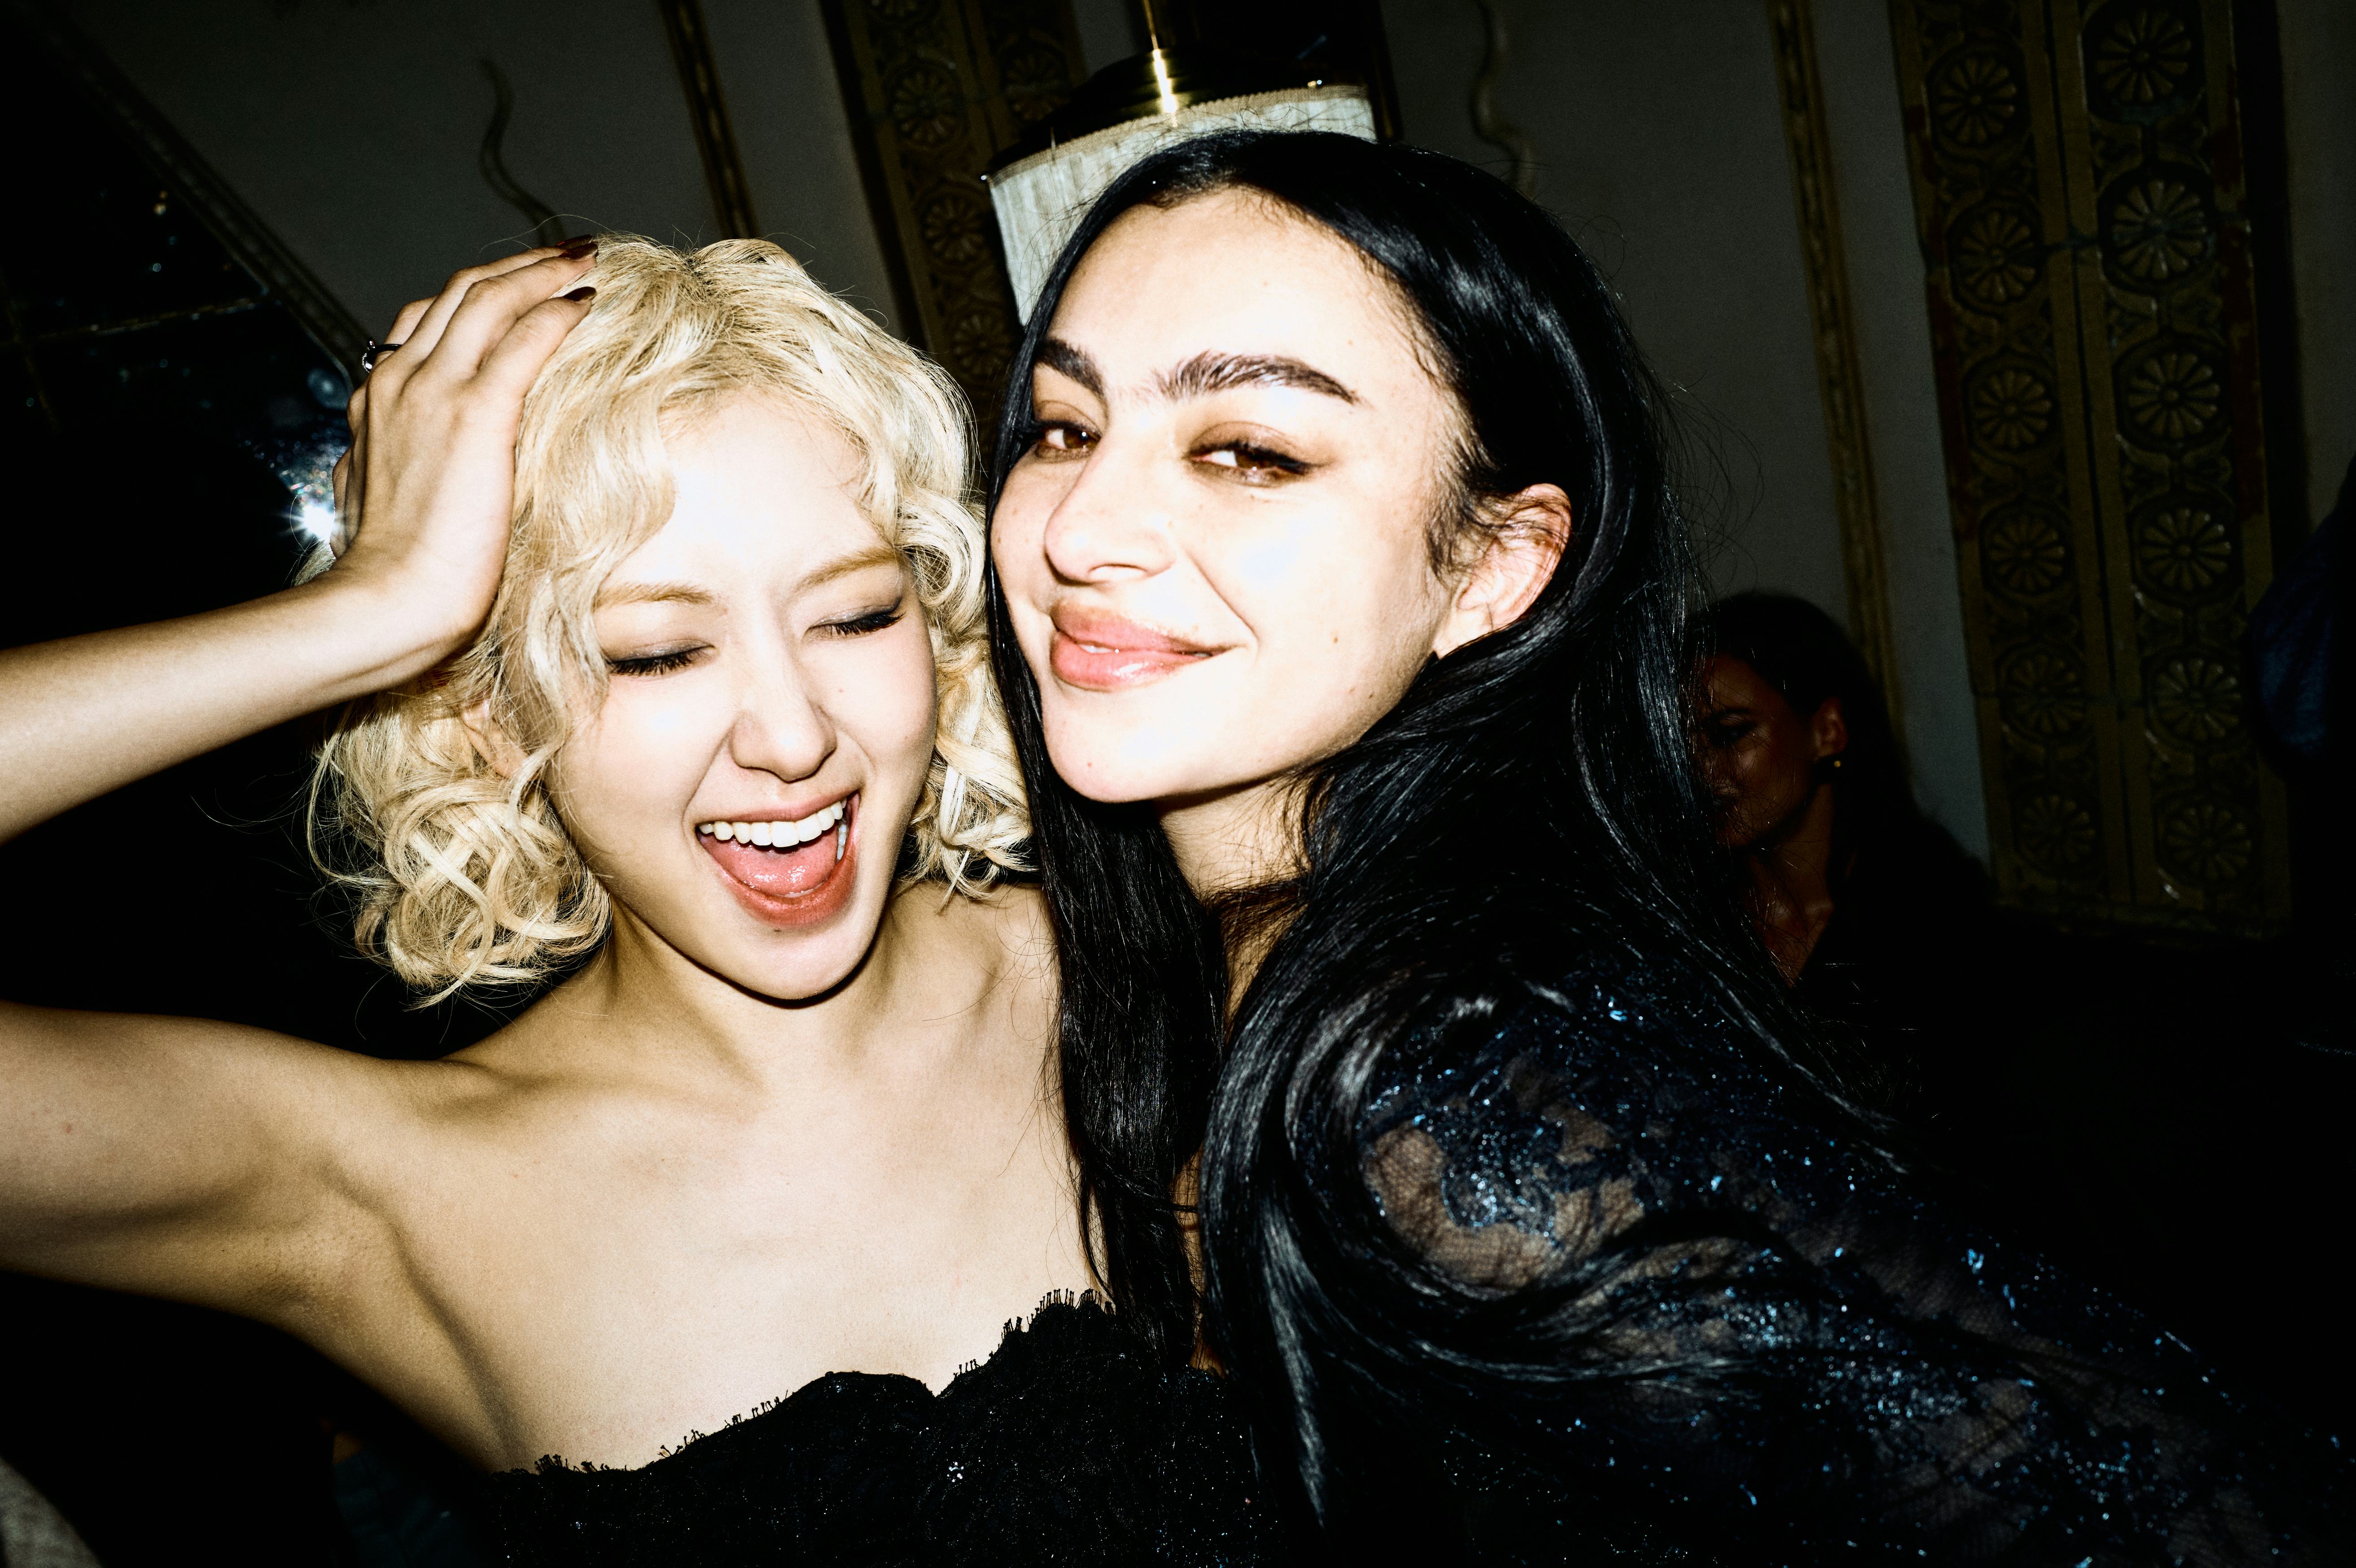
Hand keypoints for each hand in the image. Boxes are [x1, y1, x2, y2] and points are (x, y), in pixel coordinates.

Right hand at [327, 243, 597, 660]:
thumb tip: (379, 464)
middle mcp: (400, 381)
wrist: (390, 600)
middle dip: (517, 267)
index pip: (428, 320)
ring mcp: (433, 392)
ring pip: (489, 300)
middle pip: (460, 293)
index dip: (480, 294)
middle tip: (566, 254)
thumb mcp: (377, 498)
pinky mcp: (473, 415)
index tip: (521, 288)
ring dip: (542, 272)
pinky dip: (554, 311)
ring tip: (586, 260)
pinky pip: (520, 341)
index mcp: (379, 399)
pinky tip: (587, 302)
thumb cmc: (394, 570)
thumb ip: (382, 464)